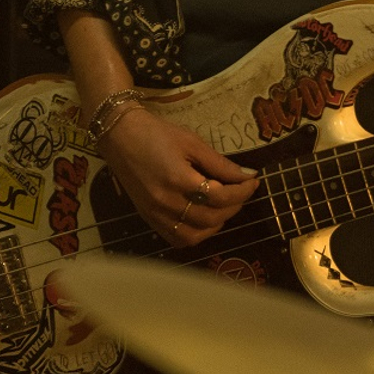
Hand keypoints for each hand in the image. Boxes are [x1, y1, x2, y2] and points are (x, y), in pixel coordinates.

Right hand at [97, 108, 259, 246]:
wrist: (120, 136)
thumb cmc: (157, 133)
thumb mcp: (192, 142)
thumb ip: (220, 163)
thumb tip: (248, 175)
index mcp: (178, 179)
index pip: (219, 196)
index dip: (242, 191)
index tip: (253, 181)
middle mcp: (166, 203)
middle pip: (211, 218)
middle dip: (234, 206)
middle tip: (241, 191)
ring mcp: (156, 215)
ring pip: (195, 235)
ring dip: (217, 224)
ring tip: (225, 205)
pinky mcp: (149, 219)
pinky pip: (177, 239)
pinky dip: (196, 234)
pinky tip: (204, 219)